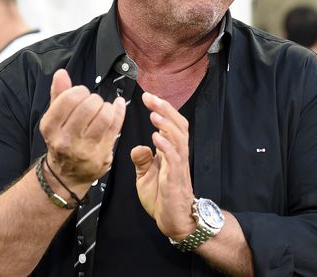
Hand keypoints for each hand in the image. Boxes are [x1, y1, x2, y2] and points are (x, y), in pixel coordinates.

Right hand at [39, 69, 125, 186]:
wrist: (66, 175)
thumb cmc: (62, 140)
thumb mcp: (54, 118)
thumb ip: (58, 94)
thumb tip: (61, 73)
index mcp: (50, 127)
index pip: (70, 98)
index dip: (80, 91)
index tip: (82, 94)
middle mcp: (65, 140)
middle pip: (89, 106)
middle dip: (95, 99)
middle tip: (93, 103)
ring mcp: (85, 149)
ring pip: (104, 116)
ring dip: (107, 107)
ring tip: (103, 109)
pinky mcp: (102, 154)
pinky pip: (116, 126)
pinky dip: (119, 111)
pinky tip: (117, 106)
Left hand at [131, 92, 195, 240]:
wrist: (174, 221)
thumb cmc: (161, 198)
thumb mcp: (145, 176)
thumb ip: (142, 160)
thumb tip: (138, 146)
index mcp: (171, 152)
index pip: (170, 124)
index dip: (161, 109)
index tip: (147, 96)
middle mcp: (177, 155)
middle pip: (178, 125)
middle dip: (165, 109)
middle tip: (151, 97)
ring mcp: (178, 166)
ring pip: (178, 138)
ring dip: (166, 124)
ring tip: (154, 113)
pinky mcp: (176, 179)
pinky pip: (174, 159)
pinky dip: (166, 146)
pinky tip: (156, 137)